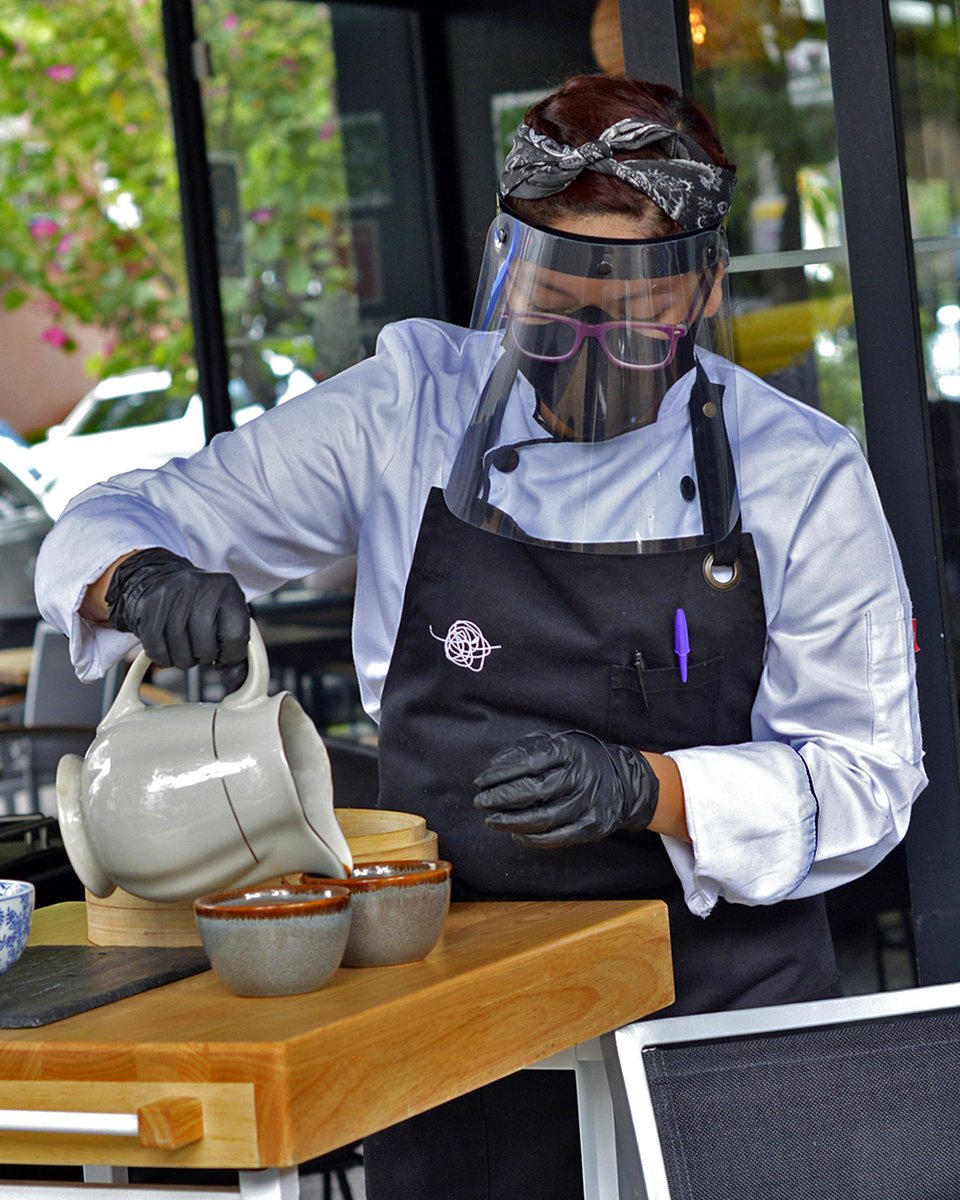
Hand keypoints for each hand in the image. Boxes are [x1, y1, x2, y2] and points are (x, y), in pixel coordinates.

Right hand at [105, 548, 249, 691]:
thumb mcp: (225, 615)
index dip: (231, 656)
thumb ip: (236, 647)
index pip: (236, 636)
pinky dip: (164, 658)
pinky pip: (157, 651)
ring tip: (187, 647)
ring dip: (184, 660)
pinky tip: (170, 648)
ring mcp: (172, 597)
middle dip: (205, 657)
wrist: (159, 578)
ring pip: (181, 652)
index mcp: (227, 588)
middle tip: (202, 649)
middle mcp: (201, 587)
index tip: (224, 657)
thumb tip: (235, 678)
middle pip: (206, 647)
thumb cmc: (199, 602)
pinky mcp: (149, 608)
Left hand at [473, 730, 658, 848]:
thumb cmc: (582, 761)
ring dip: (513, 822)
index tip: (481, 781)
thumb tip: (496, 765)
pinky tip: (516, 835)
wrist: (626, 781)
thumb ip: (528, 749)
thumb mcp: (560, 744)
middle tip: (481, 802)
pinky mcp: (593, 826)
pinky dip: (534, 839)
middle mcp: (581, 776)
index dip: (501, 774)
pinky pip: (559, 836)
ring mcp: (589, 802)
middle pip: (535, 790)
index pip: (529, 762)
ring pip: (544, 817)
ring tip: (492, 821)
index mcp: (570, 751)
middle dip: (502, 798)